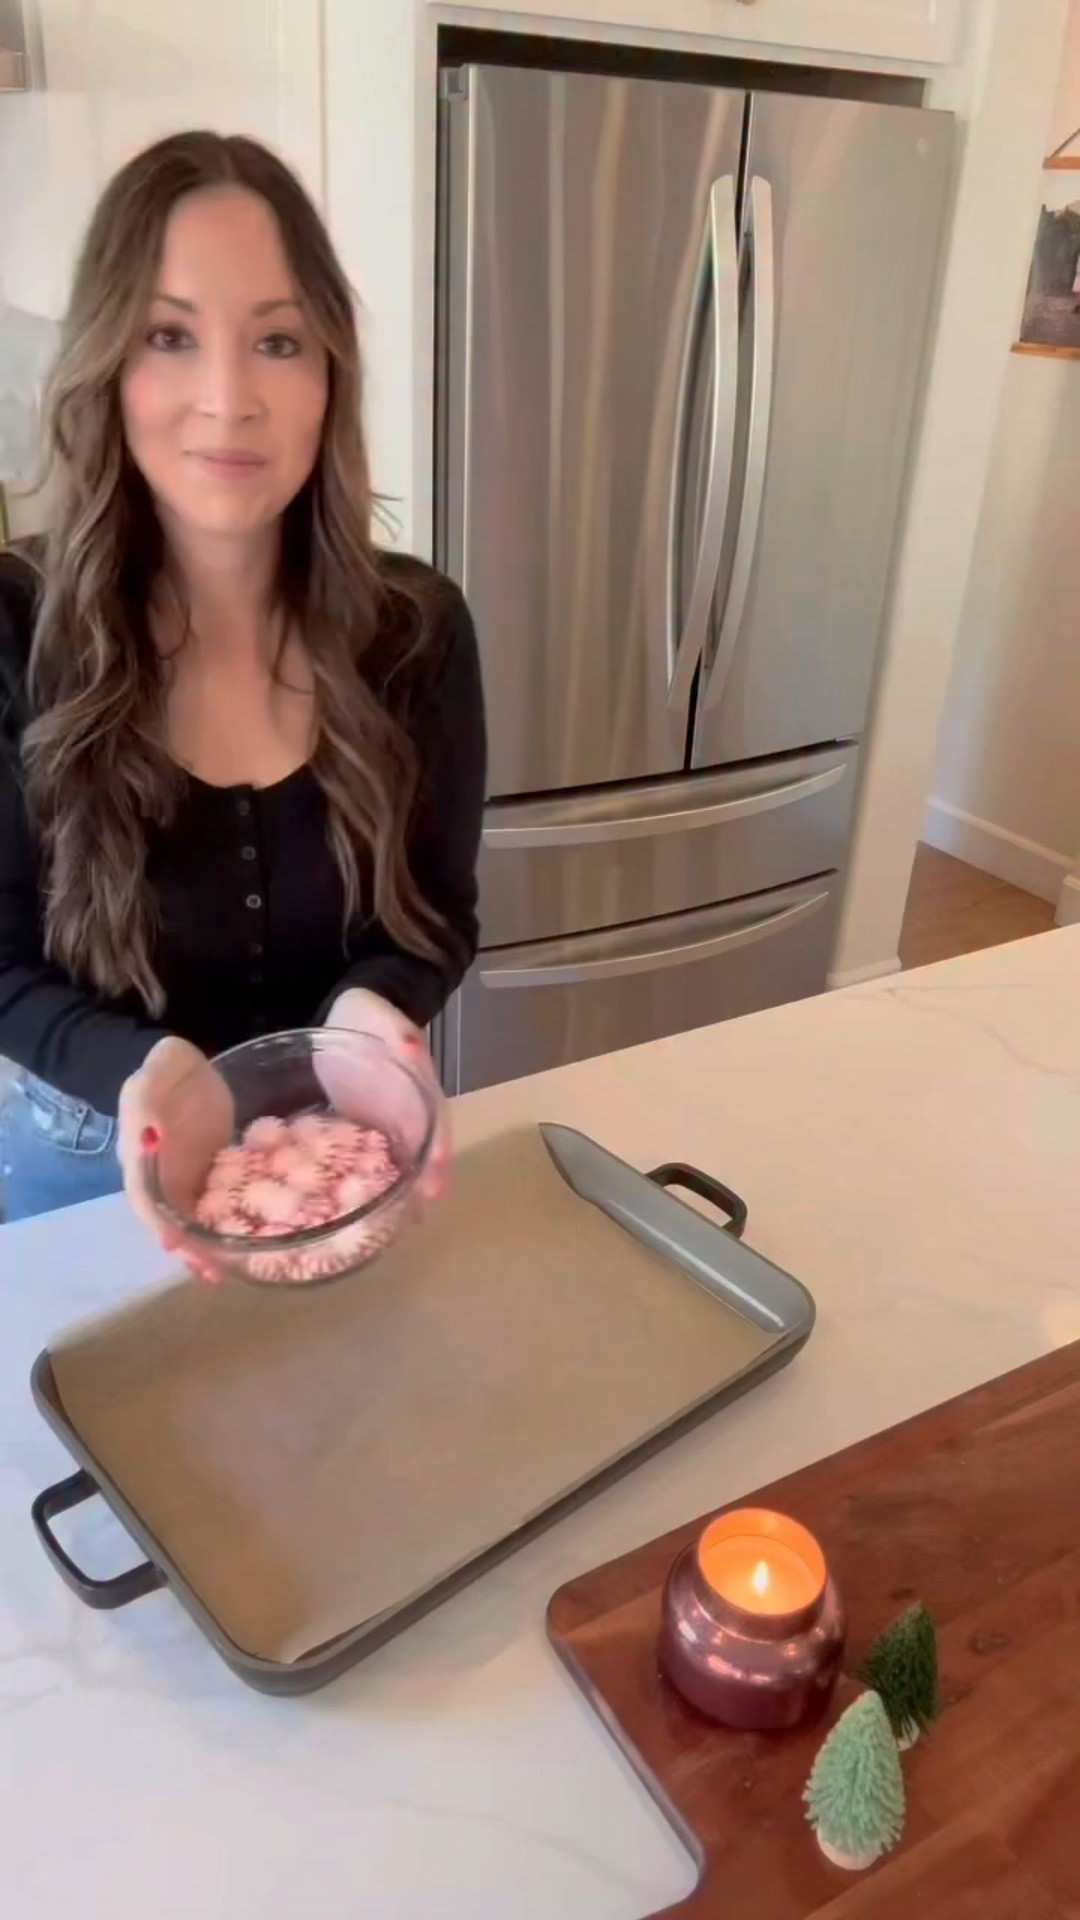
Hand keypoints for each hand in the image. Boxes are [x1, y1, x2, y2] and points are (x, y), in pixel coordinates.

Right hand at [117, 1037, 233, 1270]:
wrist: (183, 1065)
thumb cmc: (163, 1070)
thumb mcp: (151, 1078)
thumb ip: (147, 1105)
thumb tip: (149, 1139)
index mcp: (141, 1158)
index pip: (146, 1198)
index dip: (160, 1223)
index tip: (176, 1247)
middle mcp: (162, 1176)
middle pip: (171, 1219)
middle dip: (189, 1248)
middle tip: (212, 1273)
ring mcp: (188, 1176)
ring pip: (196, 1217)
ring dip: (210, 1244)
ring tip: (229, 1271)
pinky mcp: (215, 1170)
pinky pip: (223, 1201)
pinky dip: (233, 1220)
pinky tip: (253, 1237)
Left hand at [324, 988, 448, 1203]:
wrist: (351, 1012)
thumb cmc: (373, 1015)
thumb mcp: (386, 1019)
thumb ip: (399, 1034)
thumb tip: (411, 1048)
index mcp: (418, 1090)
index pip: (436, 1129)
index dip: (436, 1161)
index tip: (434, 1190)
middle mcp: (406, 1112)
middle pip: (420, 1154)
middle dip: (419, 1186)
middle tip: (414, 1219)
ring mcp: (380, 1122)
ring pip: (392, 1159)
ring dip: (393, 1187)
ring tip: (388, 1221)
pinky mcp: (355, 1125)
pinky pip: (358, 1154)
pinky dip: (355, 1176)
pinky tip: (344, 1197)